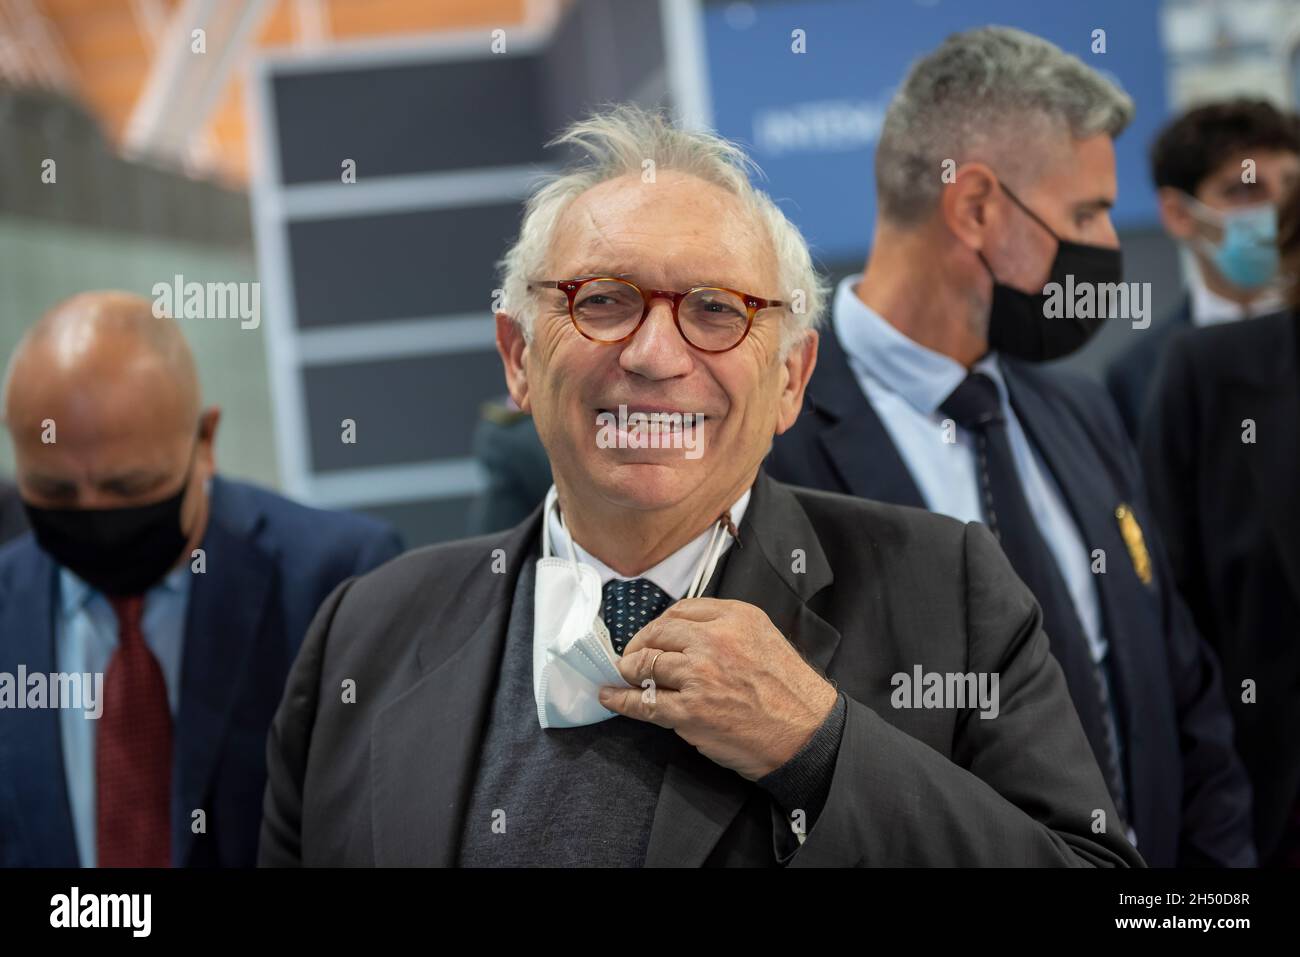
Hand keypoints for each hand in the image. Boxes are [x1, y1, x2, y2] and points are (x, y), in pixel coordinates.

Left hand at [599, 597, 837, 780]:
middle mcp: (714, 640)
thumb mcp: (763, 637)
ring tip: (624, 675)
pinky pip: (642, 702)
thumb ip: (725, 628)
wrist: (807, 733)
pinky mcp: (689, 711)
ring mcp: (699, 675)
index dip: (659, 623)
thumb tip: (681, 633)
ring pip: (645, 664)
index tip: (652, 634)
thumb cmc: (789, 690)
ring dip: (629, 670)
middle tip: (632, 656)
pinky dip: (620, 699)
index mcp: (735, 617)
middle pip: (657, 633)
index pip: (680, 610)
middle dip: (639, 644)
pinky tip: (609, 696)